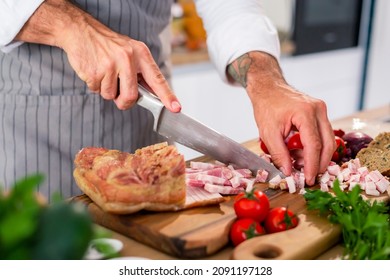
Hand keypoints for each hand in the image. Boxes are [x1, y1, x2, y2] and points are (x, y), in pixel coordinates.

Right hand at [15, 0, 180, 111]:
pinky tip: (95, 70)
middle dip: (124, 101)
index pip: (157, 79)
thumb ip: (142, 73)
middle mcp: (127, 59)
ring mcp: (110, 65)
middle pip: (131, 96)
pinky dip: (95, 85)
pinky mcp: (94, 71)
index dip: (168, 96)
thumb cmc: (109, 45)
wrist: (82, 30)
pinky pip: (97, 91)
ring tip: (104, 72)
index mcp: (141, 54)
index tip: (176, 108)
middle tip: (119, 94)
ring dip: (107, 90)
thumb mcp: (131, 52)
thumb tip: (152, 95)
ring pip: (111, 96)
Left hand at [228, 52, 334, 184]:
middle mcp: (318, 109)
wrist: (268, 88)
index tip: (308, 179)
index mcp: (305, 113)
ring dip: (318, 155)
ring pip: (328, 139)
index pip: (314, 145)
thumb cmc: (266, 106)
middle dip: (320, 163)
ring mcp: (321, 109)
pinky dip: (315, 146)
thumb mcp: (268, 133)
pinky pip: (322, 133)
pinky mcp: (319, 112)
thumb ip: (279, 154)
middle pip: (328, 143)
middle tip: (311, 177)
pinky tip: (303, 154)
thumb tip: (289, 172)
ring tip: (304, 166)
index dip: (312, 165)